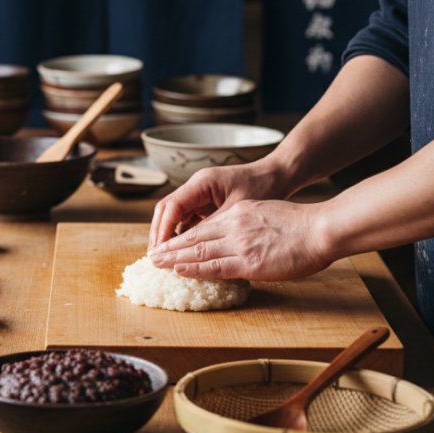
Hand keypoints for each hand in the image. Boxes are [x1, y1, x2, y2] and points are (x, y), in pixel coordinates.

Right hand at [147, 159, 293, 251]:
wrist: (278, 174)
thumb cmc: (263, 187)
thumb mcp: (238, 210)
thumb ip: (214, 226)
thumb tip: (193, 247)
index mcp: (202, 183)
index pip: (171, 207)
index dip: (163, 230)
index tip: (159, 251)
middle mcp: (196, 187)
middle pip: (167, 210)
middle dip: (159, 234)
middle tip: (155, 257)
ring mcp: (200, 194)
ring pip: (175, 216)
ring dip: (168, 236)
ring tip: (164, 258)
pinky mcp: (207, 203)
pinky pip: (188, 219)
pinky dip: (183, 235)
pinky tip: (181, 251)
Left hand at [148, 199, 334, 281]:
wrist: (321, 229)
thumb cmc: (301, 224)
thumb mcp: (266, 213)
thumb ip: (247, 224)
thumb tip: (235, 238)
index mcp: (239, 213)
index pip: (203, 226)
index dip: (182, 236)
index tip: (167, 243)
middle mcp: (235, 226)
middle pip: (194, 237)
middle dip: (170, 247)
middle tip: (152, 255)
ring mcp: (240, 244)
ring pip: (199, 251)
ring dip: (175, 258)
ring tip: (157, 263)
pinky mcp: (249, 262)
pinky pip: (215, 267)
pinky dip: (194, 269)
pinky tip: (180, 270)